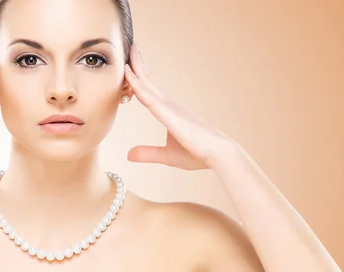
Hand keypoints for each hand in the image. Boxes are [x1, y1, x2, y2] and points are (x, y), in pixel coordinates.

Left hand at [124, 43, 235, 169]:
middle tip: (129, 46)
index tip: (129, 64)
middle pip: (148, 79)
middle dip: (138, 63)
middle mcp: (168, 103)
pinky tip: (127, 73)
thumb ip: (148, 153)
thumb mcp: (166, 156)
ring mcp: (169, 106)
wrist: (216, 154)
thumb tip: (129, 155)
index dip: (139, 76)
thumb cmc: (196, 153)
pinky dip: (137, 84)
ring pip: (147, 82)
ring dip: (136, 65)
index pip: (149, 89)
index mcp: (169, 110)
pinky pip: (148, 96)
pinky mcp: (168, 113)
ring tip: (128, 50)